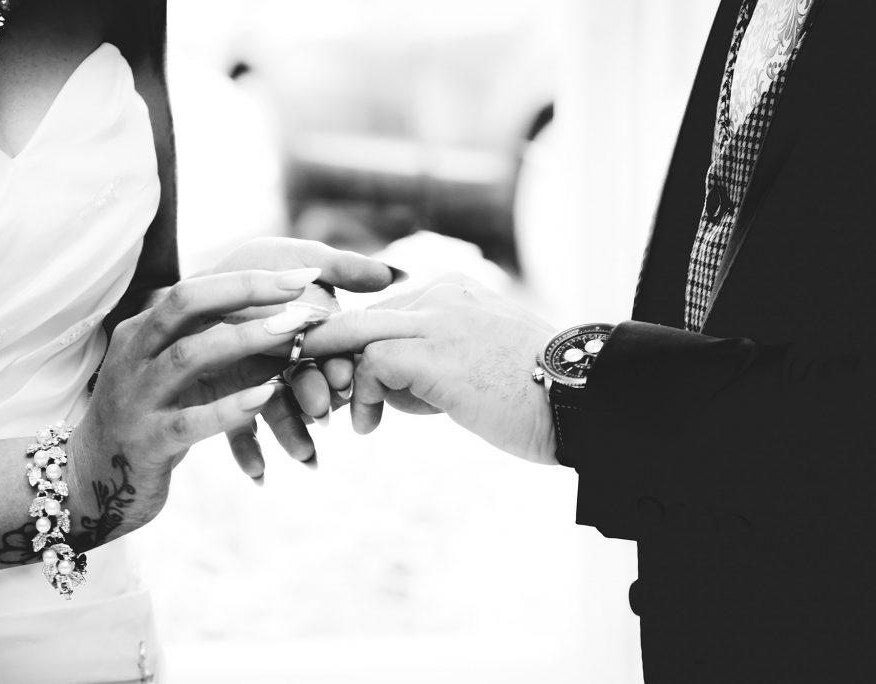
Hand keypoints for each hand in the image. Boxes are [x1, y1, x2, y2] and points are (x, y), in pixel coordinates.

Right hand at [69, 268, 326, 535]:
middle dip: (246, 292)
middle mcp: (134, 355)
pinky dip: (229, 408)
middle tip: (303, 293)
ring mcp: (137, 398)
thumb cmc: (148, 415)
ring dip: (245, 339)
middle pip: (185, 304)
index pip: (193, 289)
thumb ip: (201, 338)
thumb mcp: (166, 370)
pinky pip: (190, 421)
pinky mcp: (147, 442)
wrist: (93, 480)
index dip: (248, 279)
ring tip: (293, 332)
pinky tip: (266, 397)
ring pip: (189, 356)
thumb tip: (269, 307)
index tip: (303, 274)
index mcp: (141, 331)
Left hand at [204, 237, 403, 477]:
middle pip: (304, 381)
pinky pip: (238, 434)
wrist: (186, 294)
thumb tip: (395, 275)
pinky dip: (249, 452)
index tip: (344, 377)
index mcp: (306, 328)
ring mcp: (255, 385)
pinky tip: (257, 474)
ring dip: (292, 433)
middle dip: (314, 397)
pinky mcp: (226, 406)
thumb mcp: (289, 258)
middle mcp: (284, 359)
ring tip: (303, 456)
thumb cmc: (244, 270)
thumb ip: (341, 267)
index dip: (337, 364)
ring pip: (276, 411)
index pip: (329, 350)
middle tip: (322, 411)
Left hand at [304, 278, 558, 463]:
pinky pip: (370, 363)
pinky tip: (367, 425)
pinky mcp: (433, 354)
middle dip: (330, 358)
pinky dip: (359, 395)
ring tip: (340, 414)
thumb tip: (389, 384)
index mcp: (454, 292)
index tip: (343, 386)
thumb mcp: (478, 364)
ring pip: (355, 334)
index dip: (356, 350)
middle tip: (316, 393)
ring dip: (338, 379)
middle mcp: (441, 296)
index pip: (383, 312)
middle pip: (360, 318)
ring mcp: (438, 321)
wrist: (581, 401)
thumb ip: (435, 360)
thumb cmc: (536, 394)